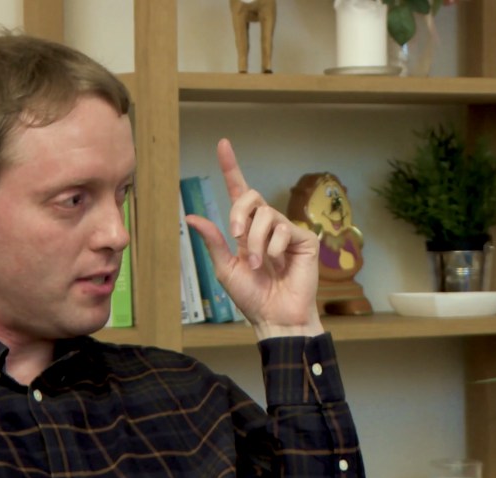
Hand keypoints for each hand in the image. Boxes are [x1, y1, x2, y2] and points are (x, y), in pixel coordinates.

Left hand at [185, 139, 323, 338]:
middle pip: (252, 197)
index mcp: (245, 231)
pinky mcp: (304, 240)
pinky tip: (278, 264)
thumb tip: (191, 217)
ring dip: (256, 241)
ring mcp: (286, 232)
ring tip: (260, 265)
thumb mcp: (225, 268)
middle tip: (236, 236)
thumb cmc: (251, 297)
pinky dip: (275, 248)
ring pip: (266, 216)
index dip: (231, 168)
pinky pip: (284, 229)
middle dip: (240, 212)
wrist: (275, 316)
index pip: (239, 193)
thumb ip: (214, 241)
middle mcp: (266, 226)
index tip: (223, 144)